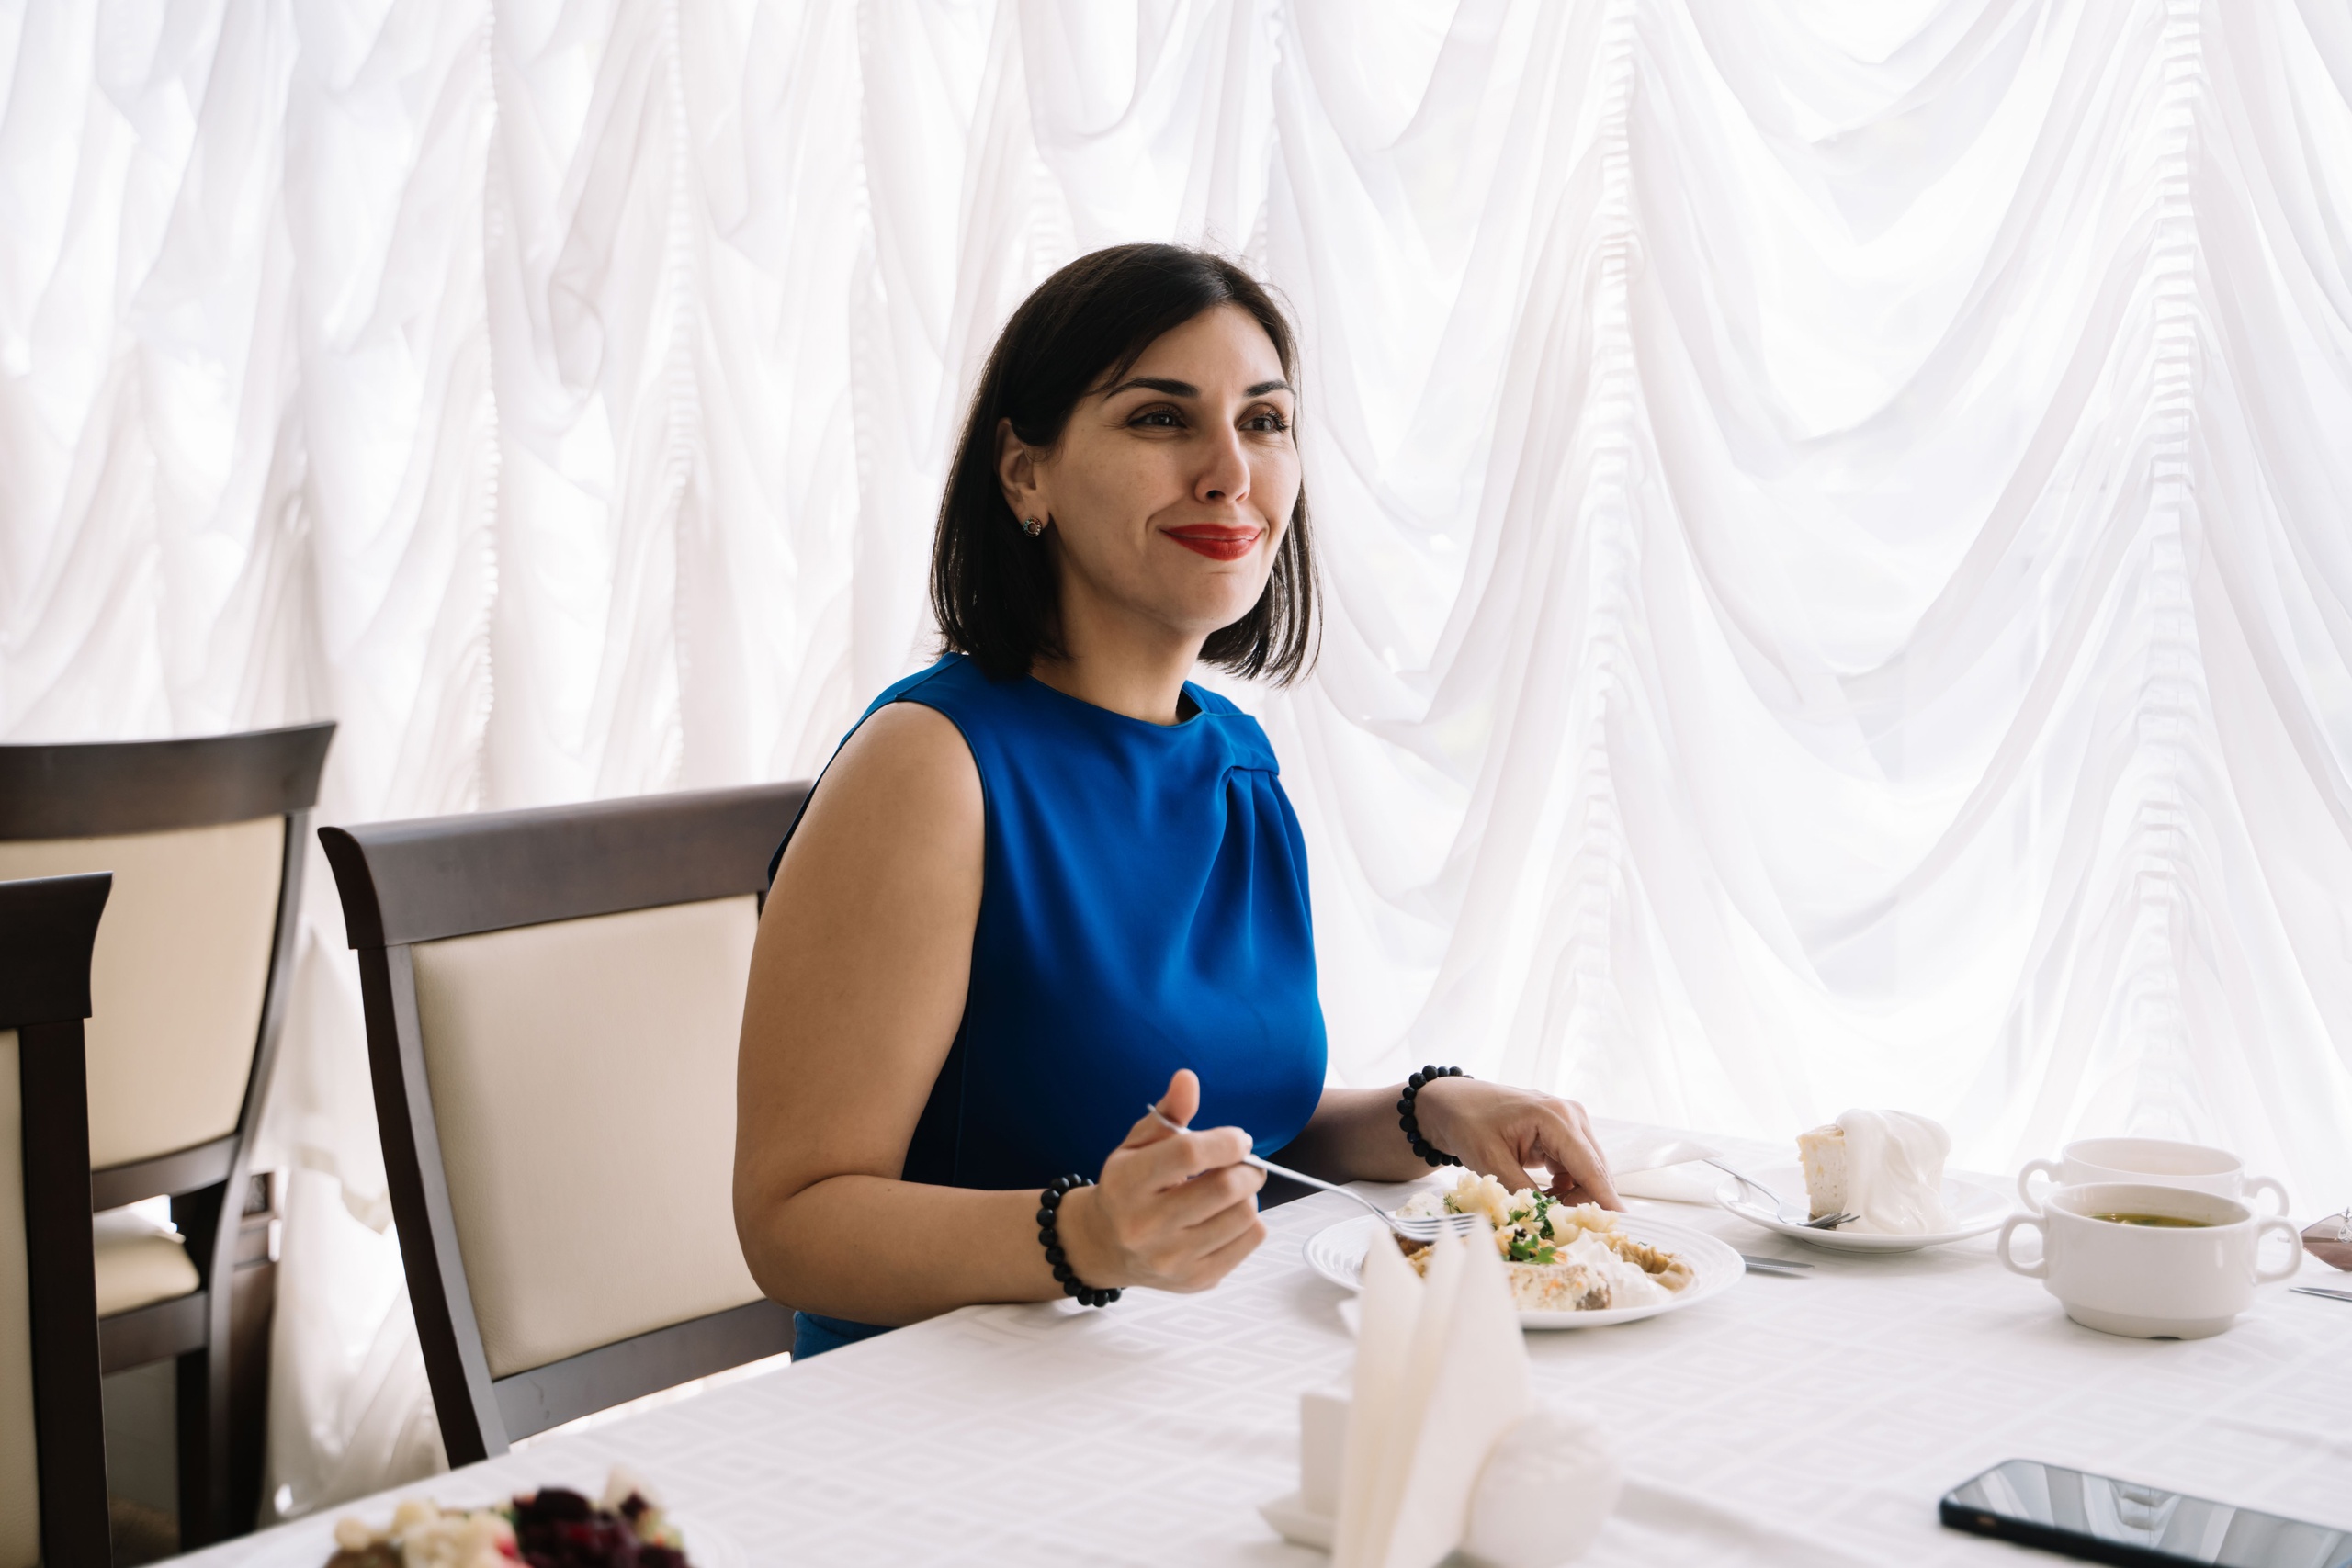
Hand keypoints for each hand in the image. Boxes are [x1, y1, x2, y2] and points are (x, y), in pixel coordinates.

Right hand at [1057, 1069, 1266, 1292]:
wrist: (1103, 1246)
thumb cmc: (1126, 1187)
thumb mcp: (1136, 1145)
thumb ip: (1167, 1113)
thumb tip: (1188, 1078)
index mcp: (1127, 1185)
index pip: (1189, 1154)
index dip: (1226, 1140)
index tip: (1238, 1138)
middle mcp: (1145, 1227)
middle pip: (1224, 1188)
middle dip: (1247, 1167)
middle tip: (1243, 1162)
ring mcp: (1172, 1259)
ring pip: (1244, 1215)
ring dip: (1248, 1194)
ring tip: (1231, 1189)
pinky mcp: (1196, 1280)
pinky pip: (1250, 1241)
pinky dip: (1250, 1220)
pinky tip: (1228, 1214)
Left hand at [1409, 1078, 1622, 1209]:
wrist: (1455, 1103)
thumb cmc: (1469, 1124)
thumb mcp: (1491, 1162)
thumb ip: (1523, 1193)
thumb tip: (1547, 1222)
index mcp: (1556, 1117)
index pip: (1589, 1166)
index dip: (1605, 1198)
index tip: (1621, 1224)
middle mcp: (1571, 1116)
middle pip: (1594, 1170)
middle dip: (1584, 1202)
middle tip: (1563, 1227)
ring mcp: (1570, 1122)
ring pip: (1588, 1171)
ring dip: (1574, 1195)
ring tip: (1546, 1208)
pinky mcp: (1564, 1133)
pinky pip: (1576, 1167)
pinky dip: (1566, 1187)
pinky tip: (1546, 1195)